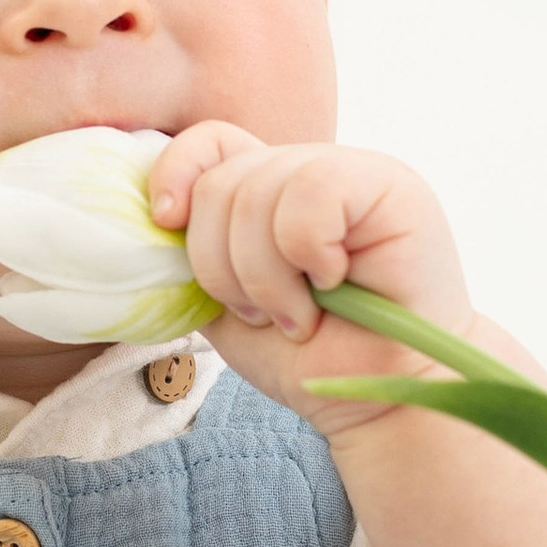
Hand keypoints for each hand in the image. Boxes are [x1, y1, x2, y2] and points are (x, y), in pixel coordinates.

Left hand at [147, 124, 477, 438]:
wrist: (382, 403)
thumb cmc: (311, 357)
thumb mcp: (226, 302)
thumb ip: (192, 253)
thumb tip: (156, 214)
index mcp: (272, 190)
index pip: (210, 143)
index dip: (175, 173)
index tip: (167, 225)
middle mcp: (311, 170)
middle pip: (222, 182)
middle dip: (222, 266)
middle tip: (266, 316)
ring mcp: (353, 172)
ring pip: (257, 193)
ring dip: (265, 277)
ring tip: (299, 316)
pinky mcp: (389, 186)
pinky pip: (311, 195)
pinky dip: (307, 255)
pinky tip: (334, 286)